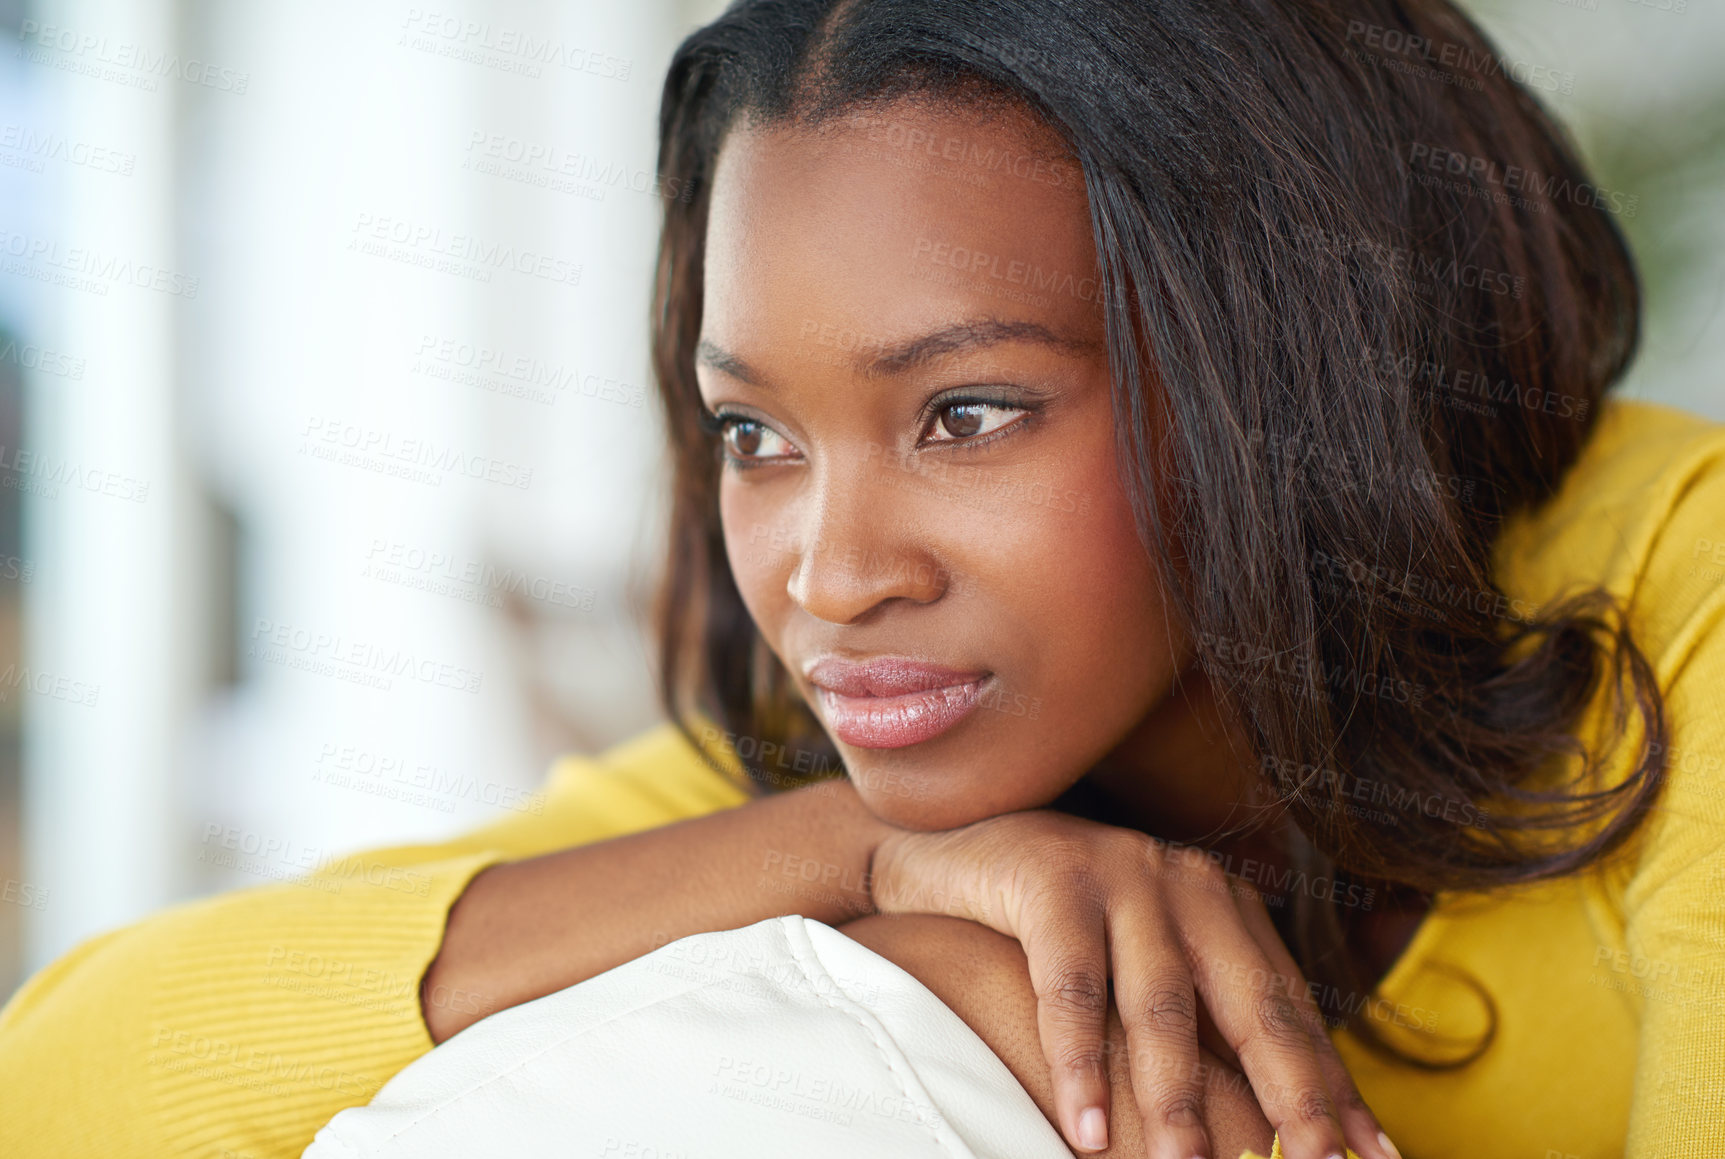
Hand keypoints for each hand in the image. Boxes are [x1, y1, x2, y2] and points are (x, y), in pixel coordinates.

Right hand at [869, 810, 1397, 1158]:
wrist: (952, 846)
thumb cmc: (1053, 925)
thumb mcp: (1140, 966)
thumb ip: (1199, 1024)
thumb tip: (1266, 1122)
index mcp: (1225, 907)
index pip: (1291, 1012)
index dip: (1331, 1089)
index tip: (1372, 1158)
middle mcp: (1188, 884)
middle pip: (1252, 1006)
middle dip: (1290, 1097)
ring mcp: (1123, 874)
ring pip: (1162, 1004)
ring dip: (1174, 1096)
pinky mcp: (1054, 879)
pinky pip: (1072, 985)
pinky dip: (1079, 1062)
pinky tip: (1087, 1126)